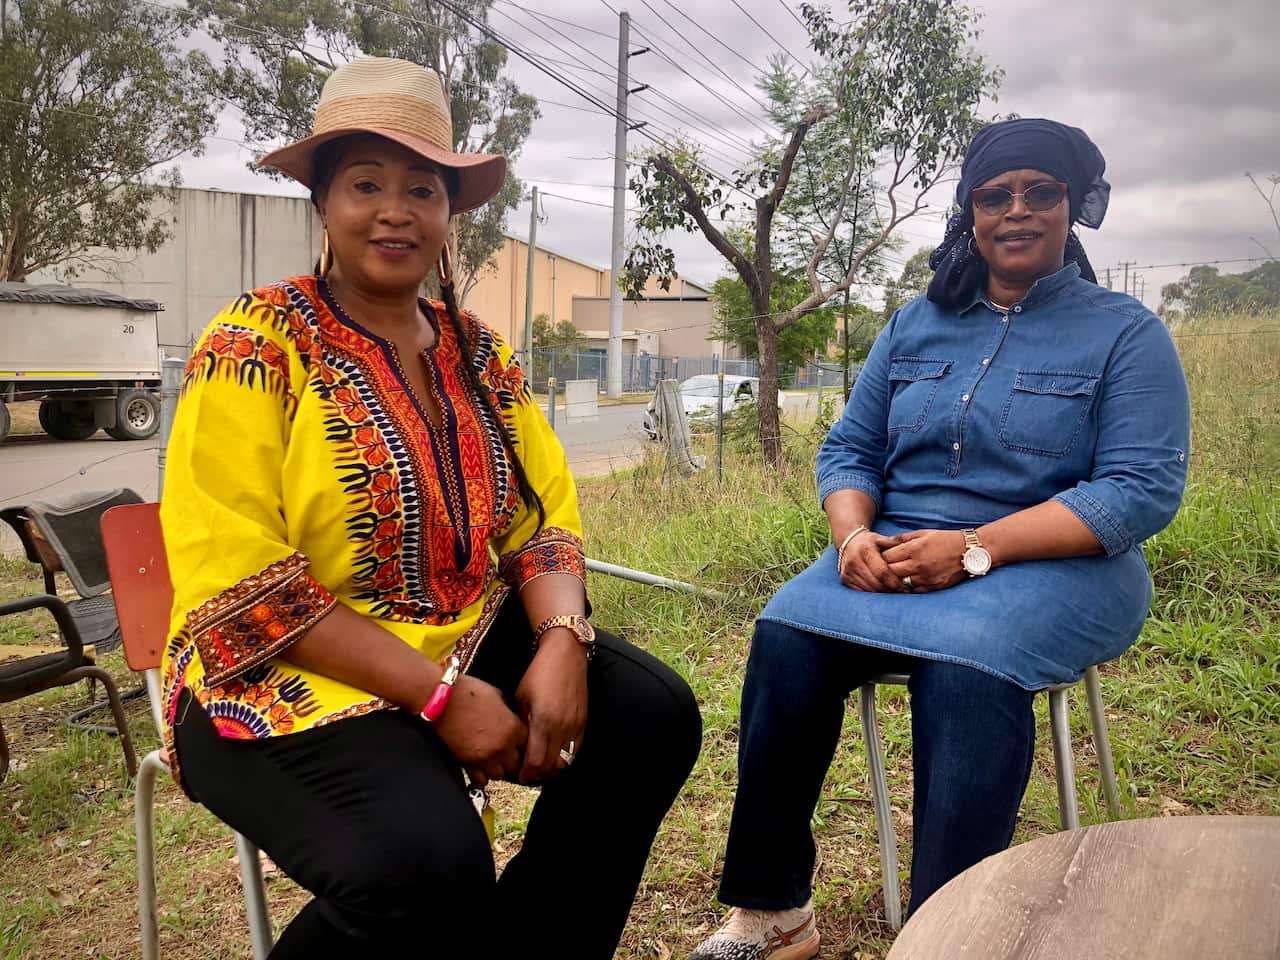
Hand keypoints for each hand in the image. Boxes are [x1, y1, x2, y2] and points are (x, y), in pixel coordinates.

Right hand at [434, 674, 527, 787]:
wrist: (443, 699)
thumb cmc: (470, 692)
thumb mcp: (498, 696)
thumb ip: (509, 714)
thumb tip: (512, 721)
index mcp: (514, 728)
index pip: (531, 746)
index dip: (525, 744)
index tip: (519, 742)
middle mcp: (503, 746)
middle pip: (517, 765)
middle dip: (513, 759)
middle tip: (507, 753)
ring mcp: (486, 757)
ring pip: (501, 775)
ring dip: (498, 768)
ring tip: (493, 759)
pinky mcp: (468, 764)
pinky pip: (481, 780)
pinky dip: (481, 776)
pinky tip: (479, 766)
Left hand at [514, 629, 588, 783]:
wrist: (566, 656)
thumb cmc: (539, 673)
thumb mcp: (521, 698)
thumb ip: (521, 724)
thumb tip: (517, 745)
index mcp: (543, 722)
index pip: (536, 762)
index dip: (526, 774)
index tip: (519, 775)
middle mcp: (562, 728)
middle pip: (551, 767)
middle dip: (538, 775)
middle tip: (528, 774)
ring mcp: (576, 726)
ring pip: (566, 761)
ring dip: (553, 768)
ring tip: (541, 766)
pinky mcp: (584, 722)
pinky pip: (575, 750)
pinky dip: (565, 757)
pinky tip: (555, 753)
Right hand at [837, 529, 905, 591]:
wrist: (849, 543)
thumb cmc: (870, 542)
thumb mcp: (881, 538)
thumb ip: (895, 541)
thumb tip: (911, 544)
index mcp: (865, 550)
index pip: (882, 572)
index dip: (894, 582)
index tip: (904, 587)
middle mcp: (854, 561)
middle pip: (876, 583)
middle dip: (890, 590)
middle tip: (902, 592)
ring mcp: (847, 571)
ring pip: (869, 589)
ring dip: (882, 593)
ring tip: (893, 592)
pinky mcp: (844, 579)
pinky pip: (861, 591)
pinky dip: (872, 593)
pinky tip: (881, 591)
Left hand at [881, 529, 968, 592]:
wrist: (969, 552)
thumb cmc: (944, 539)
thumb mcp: (923, 533)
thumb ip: (901, 538)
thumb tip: (882, 542)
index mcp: (914, 549)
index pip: (887, 557)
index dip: (881, 557)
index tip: (881, 556)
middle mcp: (919, 564)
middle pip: (891, 571)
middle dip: (886, 569)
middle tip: (884, 567)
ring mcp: (926, 578)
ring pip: (900, 583)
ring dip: (895, 580)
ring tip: (894, 575)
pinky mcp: (933, 587)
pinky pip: (913, 591)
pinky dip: (907, 588)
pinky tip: (906, 583)